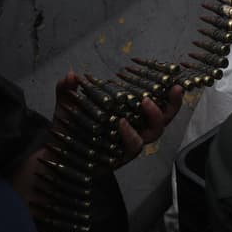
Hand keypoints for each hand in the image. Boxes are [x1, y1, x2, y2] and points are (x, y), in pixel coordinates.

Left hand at [54, 71, 183, 165]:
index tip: (173, 75)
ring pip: (155, 132)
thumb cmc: (68, 127)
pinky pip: (134, 145)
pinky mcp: (122, 156)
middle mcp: (134, 126)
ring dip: (155, 115)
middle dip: (174, 103)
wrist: (57, 154)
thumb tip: (72, 75)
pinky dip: (130, 133)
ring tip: (146, 102)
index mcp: (128, 110)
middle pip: (164, 117)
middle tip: (175, 88)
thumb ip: (67, 88)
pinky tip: (121, 123)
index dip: (166, 89)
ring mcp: (129, 142)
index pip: (154, 99)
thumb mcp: (66, 104)